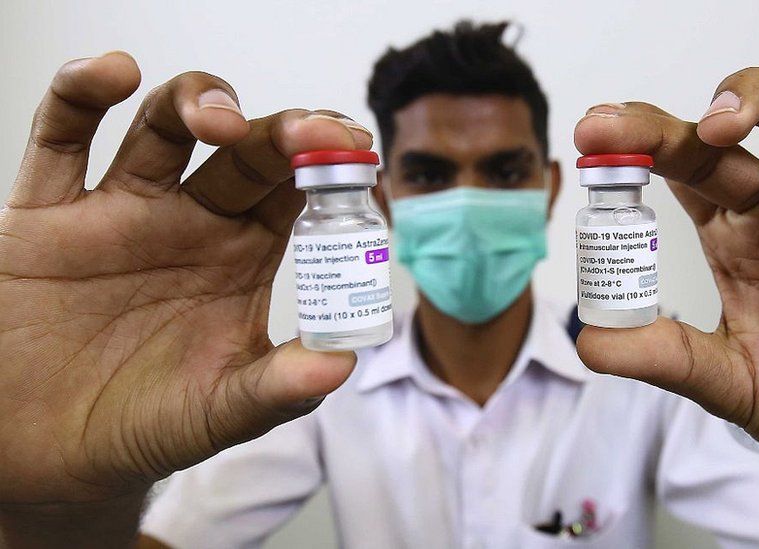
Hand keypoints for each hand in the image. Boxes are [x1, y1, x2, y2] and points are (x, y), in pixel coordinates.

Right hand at [0, 52, 368, 513]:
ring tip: (219, 122)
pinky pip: (61, 137)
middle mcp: (191, 220)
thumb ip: (277, 389)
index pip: (298, 191)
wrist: (47, 455)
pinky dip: (81, 93)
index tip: (360, 157)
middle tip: (309, 134)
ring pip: (163, 127)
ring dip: (196, 103)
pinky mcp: (48, 213)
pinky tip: (115, 76)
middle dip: (279, 132)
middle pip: (244, 151)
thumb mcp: (219, 413)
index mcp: (243, 255)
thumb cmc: (145, 427)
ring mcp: (122, 209)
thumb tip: (341, 364)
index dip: (331, 168)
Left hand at [575, 69, 758, 543]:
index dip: (637, 145)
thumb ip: (667, 358)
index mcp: (734, 238)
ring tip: (724, 125)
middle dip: (669, 122)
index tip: (591, 138)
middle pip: (724, 133)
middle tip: (618, 127)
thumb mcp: (731, 384)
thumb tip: (589, 342)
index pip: (679, 169)